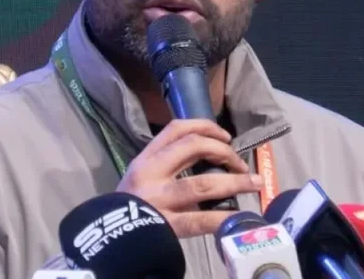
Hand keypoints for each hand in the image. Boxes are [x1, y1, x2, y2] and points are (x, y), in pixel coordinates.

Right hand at [116, 119, 262, 237]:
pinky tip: (240, 217)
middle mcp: (152, 173)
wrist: (110, 236)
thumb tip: (208, 155)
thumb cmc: (129, 205)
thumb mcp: (140, 176)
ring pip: (203, 184)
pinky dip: (224, 217)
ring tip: (254, 183)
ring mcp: (160, 200)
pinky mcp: (169, 225)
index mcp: (146, 158)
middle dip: (224, 152)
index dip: (205, 126)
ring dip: (235, 181)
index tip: (224, 135)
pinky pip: (202, 219)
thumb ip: (166, 164)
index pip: (176, 129)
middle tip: (239, 163)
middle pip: (193, 148)